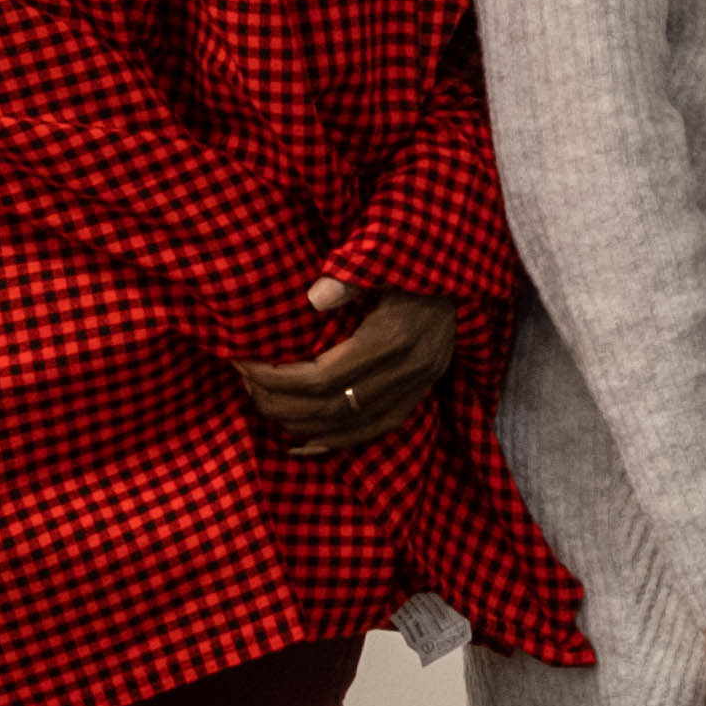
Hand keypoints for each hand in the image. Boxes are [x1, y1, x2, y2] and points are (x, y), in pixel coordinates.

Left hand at [231, 280, 453, 455]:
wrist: (462, 279)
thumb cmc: (414, 265)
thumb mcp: (386, 260)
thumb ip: (351, 278)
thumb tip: (314, 299)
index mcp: (392, 339)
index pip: (322, 377)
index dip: (276, 379)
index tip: (244, 364)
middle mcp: (406, 372)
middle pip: (329, 407)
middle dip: (277, 402)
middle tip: (245, 384)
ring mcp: (415, 389)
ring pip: (347, 426)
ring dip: (297, 423)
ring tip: (262, 405)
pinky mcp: (418, 396)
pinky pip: (373, 432)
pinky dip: (332, 442)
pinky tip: (300, 444)